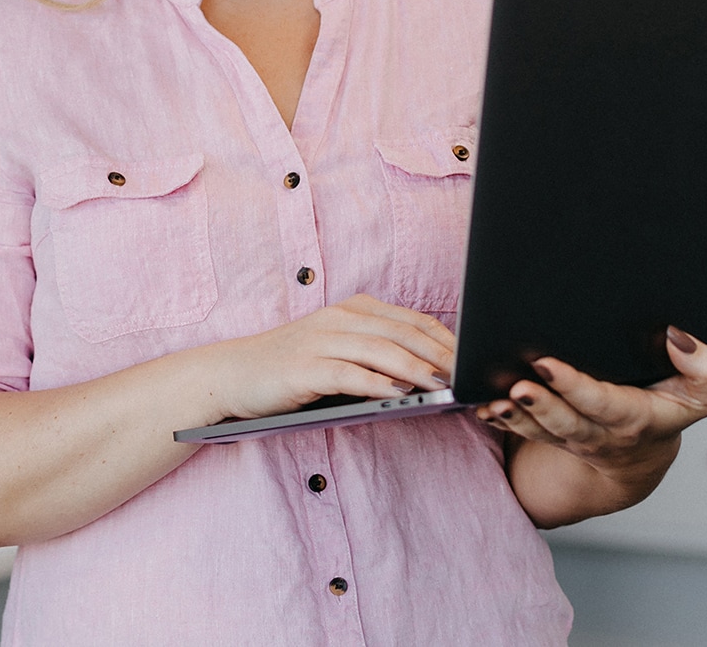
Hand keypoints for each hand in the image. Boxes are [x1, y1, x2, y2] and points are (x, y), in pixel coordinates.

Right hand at [201, 294, 454, 421]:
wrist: (233, 375)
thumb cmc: (292, 367)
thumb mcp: (338, 351)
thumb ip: (376, 354)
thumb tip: (428, 375)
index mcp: (353, 310)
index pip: (411, 320)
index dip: (445, 338)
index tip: (473, 357)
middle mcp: (340, 319)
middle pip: (403, 333)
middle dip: (441, 354)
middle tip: (468, 373)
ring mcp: (322, 341)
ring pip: (381, 351)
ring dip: (417, 368)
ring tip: (444, 384)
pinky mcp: (305, 368)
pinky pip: (349, 374)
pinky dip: (378, 384)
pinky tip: (399, 395)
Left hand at [475, 327, 706, 495]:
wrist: (643, 451)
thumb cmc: (670, 407)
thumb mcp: (704, 394)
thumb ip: (705, 367)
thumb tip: (678, 336)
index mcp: (634, 418)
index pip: (603, 404)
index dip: (575, 388)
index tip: (548, 365)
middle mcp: (598, 432)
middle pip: (565, 423)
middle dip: (540, 406)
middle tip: (517, 385)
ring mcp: (569, 437)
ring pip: (537, 430)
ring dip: (513, 416)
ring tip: (493, 399)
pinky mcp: (548, 433)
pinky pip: (521, 431)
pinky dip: (500, 420)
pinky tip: (482, 405)